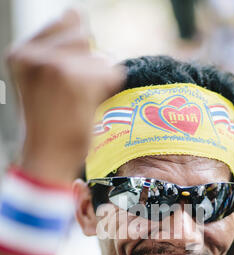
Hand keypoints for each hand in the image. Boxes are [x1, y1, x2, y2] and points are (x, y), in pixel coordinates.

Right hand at [6, 9, 124, 183]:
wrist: (46, 159)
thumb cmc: (48, 123)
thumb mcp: (40, 79)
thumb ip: (57, 48)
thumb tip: (75, 11)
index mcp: (21, 52)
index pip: (67, 22)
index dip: (77, 50)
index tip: (68, 79)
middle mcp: (34, 54)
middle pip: (85, 36)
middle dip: (88, 64)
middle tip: (72, 94)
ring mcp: (55, 66)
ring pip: (100, 57)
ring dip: (98, 80)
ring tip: (77, 104)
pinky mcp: (77, 82)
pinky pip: (112, 73)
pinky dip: (107, 91)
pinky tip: (87, 109)